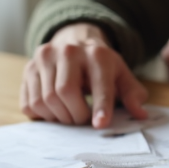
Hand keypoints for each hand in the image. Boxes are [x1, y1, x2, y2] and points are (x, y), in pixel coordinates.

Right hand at [20, 22, 148, 126]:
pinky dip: (41, 115)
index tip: (100, 125)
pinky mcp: (28, 68)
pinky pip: (29, 103)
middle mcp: (68, 51)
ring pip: (45, 100)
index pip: (99, 84)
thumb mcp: (121, 76)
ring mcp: (44, 58)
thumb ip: (133, 94)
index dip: (100, 106)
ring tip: (69, 114)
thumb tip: (140, 114)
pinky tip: (54, 110)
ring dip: (58, 117)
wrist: (74, 43)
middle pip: (65, 92)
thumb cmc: (101, 66)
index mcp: (97, 54)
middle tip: (82, 120)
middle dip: (75, 115)